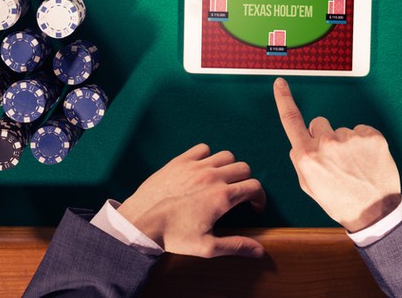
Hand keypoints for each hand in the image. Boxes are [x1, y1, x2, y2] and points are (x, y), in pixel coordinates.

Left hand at [116, 143, 265, 257]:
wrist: (141, 222)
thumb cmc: (174, 236)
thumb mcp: (207, 247)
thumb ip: (236, 246)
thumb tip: (260, 251)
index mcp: (223, 197)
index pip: (254, 186)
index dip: (259, 197)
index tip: (254, 206)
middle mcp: (213, 177)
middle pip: (243, 168)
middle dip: (246, 182)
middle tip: (238, 195)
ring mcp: (196, 166)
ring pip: (226, 156)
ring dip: (229, 167)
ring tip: (222, 180)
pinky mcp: (181, 161)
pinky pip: (203, 149)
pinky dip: (207, 156)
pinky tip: (203, 169)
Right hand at [273, 78, 401, 232]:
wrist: (375, 213)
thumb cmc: (340, 202)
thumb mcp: (310, 187)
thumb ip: (301, 162)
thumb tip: (298, 145)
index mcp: (307, 156)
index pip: (291, 120)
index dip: (283, 99)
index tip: (280, 83)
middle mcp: (326, 143)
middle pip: (319, 123)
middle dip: (323, 136)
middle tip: (336, 159)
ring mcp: (350, 138)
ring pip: (342, 130)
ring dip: (346, 143)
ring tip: (354, 166)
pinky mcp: (372, 136)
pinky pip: (361, 131)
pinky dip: (364, 143)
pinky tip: (367, 161)